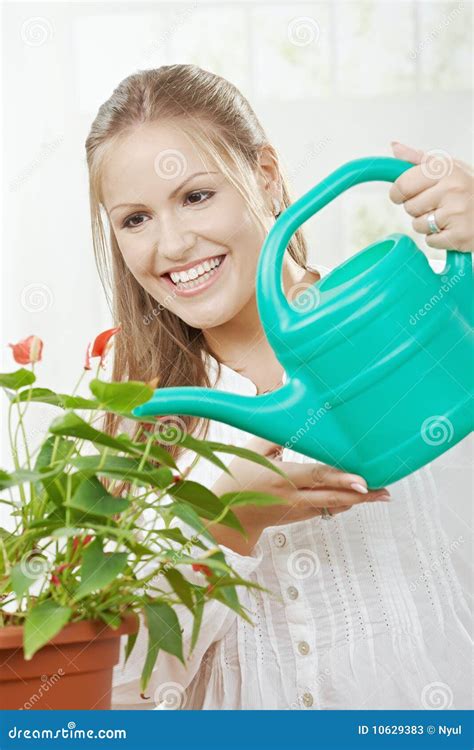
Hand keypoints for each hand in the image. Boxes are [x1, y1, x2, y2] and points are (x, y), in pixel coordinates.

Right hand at [211, 437, 390, 554]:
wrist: (228, 514)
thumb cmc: (240, 475)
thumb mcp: (252, 450)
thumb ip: (275, 432)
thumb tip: (291, 407)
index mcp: (280, 478)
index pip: (316, 478)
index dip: (340, 479)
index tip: (362, 480)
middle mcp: (291, 497)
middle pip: (331, 498)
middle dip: (359, 495)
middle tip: (383, 491)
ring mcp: (296, 510)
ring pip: (332, 507)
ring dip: (357, 501)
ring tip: (381, 494)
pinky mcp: (299, 517)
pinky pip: (326, 511)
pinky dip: (343, 503)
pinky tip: (360, 497)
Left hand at [389, 141, 473, 251]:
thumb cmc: (472, 188)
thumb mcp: (450, 167)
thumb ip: (419, 160)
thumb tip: (395, 148)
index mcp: (445, 169)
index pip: (403, 184)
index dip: (398, 193)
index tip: (401, 195)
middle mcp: (451, 188)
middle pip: (409, 207)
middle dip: (417, 209)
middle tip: (436, 205)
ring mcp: (456, 213)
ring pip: (418, 225)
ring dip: (427, 225)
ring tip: (447, 216)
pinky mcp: (459, 235)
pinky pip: (431, 241)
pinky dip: (439, 239)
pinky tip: (453, 228)